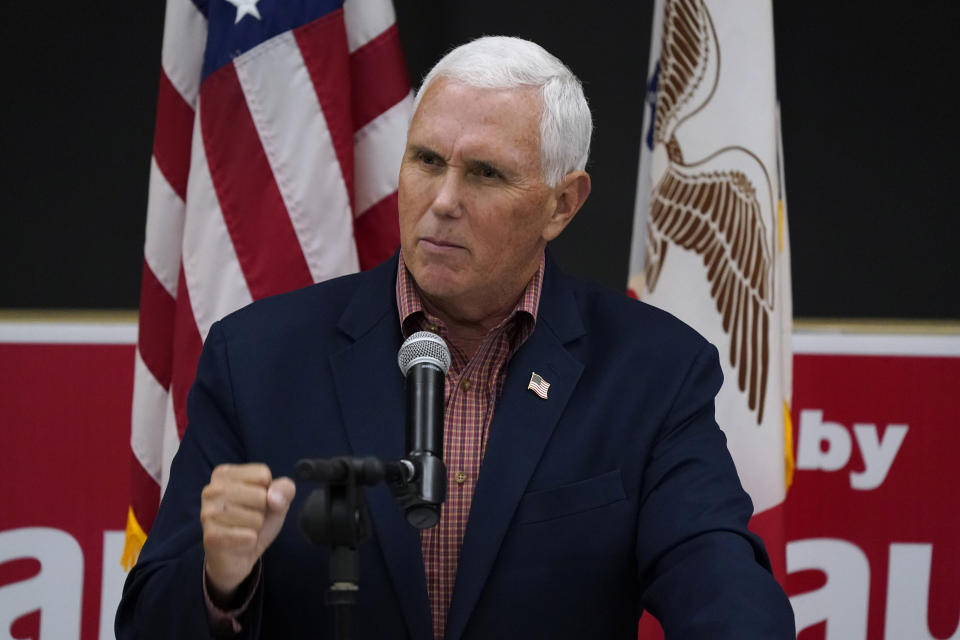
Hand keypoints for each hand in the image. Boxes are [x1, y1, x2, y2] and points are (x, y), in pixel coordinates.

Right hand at [200, 463, 295, 600]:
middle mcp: (212, 489)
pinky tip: (239, 542)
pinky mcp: (211, 535)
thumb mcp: (277, 500)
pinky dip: (250, 541)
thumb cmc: (254, 521)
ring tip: (243, 529)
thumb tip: (273, 497)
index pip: (263, 474)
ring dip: (256, 527)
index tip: (254, 500)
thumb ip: (284, 489)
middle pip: (260, 495)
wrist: (237, 556)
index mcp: (224, 474)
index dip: (268, 491)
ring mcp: (209, 512)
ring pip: (255, 517)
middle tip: (248, 517)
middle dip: (262, 510)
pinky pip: (249, 536)